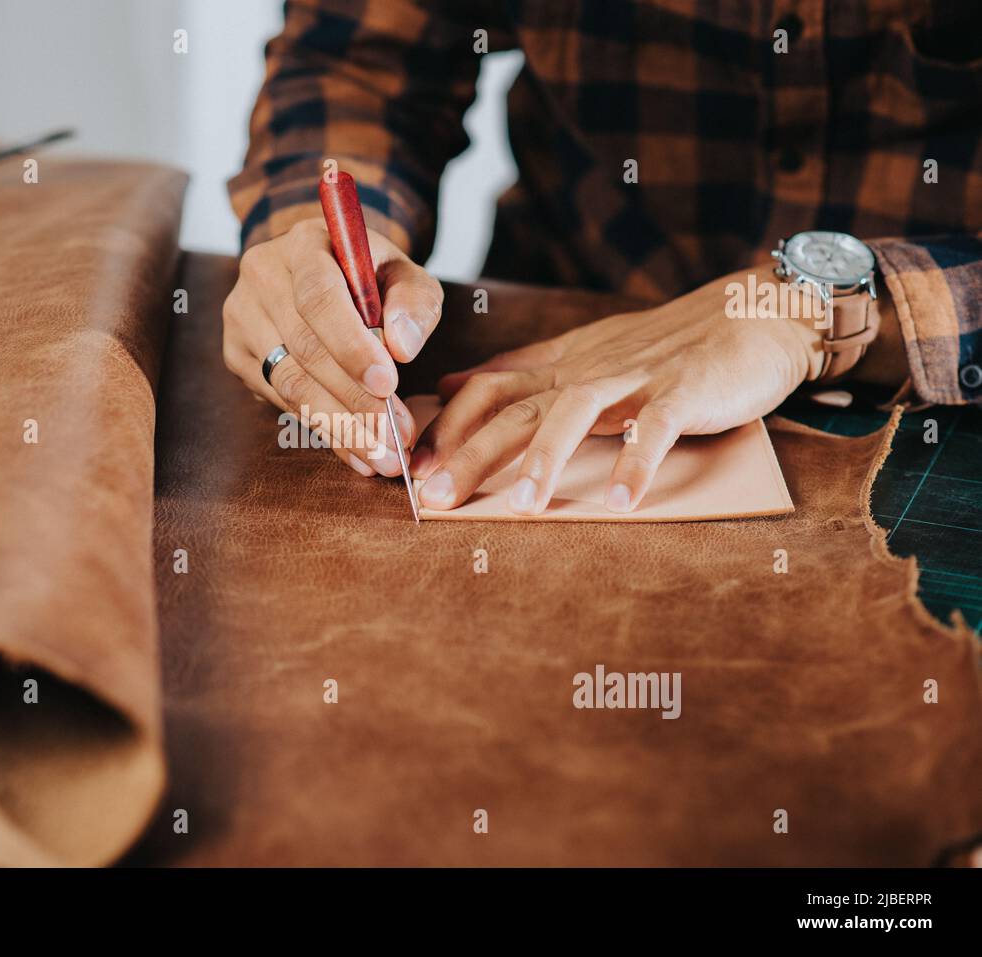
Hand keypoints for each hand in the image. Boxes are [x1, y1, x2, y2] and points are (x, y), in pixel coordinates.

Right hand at [223, 219, 442, 475]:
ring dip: (340, 426)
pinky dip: (323, 430)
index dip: (351, 345)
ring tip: (382, 455)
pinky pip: (280, 400)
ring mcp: (242, 316)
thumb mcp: (405, 275)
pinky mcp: (237, 353)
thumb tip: (402, 347)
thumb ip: (413, 303)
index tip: (388, 384)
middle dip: (355, 400)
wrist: (324, 273)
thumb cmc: (371, 277)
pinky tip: (357, 452)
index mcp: (304, 243)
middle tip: (395, 437)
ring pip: (290, 383)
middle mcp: (261, 275)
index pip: (319, 297)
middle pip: (304, 348)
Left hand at [411, 265, 824, 513]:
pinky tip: (623, 502)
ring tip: (522, 507)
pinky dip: (639, 463)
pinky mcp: (686, 390)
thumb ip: (519, 372)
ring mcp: (635, 378)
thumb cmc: (665, 345)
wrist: (753, 310)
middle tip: (437, 500)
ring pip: (574, 413)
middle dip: (471, 455)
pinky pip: (657, 427)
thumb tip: (452, 387)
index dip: (445, 427)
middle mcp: (587, 369)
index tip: (410, 466)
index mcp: (560, 365)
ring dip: (545, 459)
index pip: (486, 390)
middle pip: (515, 411)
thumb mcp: (582, 352)